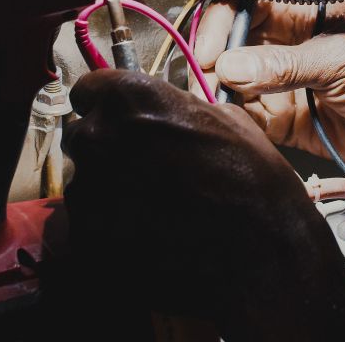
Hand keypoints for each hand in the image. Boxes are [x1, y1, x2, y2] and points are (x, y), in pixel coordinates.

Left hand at [63, 69, 344, 340]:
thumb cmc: (251, 186)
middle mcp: (99, 139)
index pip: (88, 90)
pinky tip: (149, 235)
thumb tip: (171, 114)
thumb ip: (179, 109)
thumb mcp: (227, 121)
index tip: (119, 121)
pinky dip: (111, 230)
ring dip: (111, 193)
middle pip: (85, 138)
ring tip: (155, 210)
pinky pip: (89, 226)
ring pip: (86, 184)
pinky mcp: (88, 239)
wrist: (259, 255)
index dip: (106, 106)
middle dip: (110, 152)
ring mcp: (89, 192)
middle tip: (148, 172)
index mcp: (129, 99)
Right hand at [194, 0, 344, 168]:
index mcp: (301, 14)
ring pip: (233, 82)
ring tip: (219, 104)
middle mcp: (287, 45)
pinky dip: (237, 121)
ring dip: (221, 94)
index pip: (244, 3)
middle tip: (207, 82)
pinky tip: (235, 123)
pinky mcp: (286, 118)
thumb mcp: (340, 62)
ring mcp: (284, 82)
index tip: (210, 52)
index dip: (220, 22)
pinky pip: (249, 118)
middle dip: (212, 61)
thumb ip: (284, 66)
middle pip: (230, 43)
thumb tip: (231, 66)